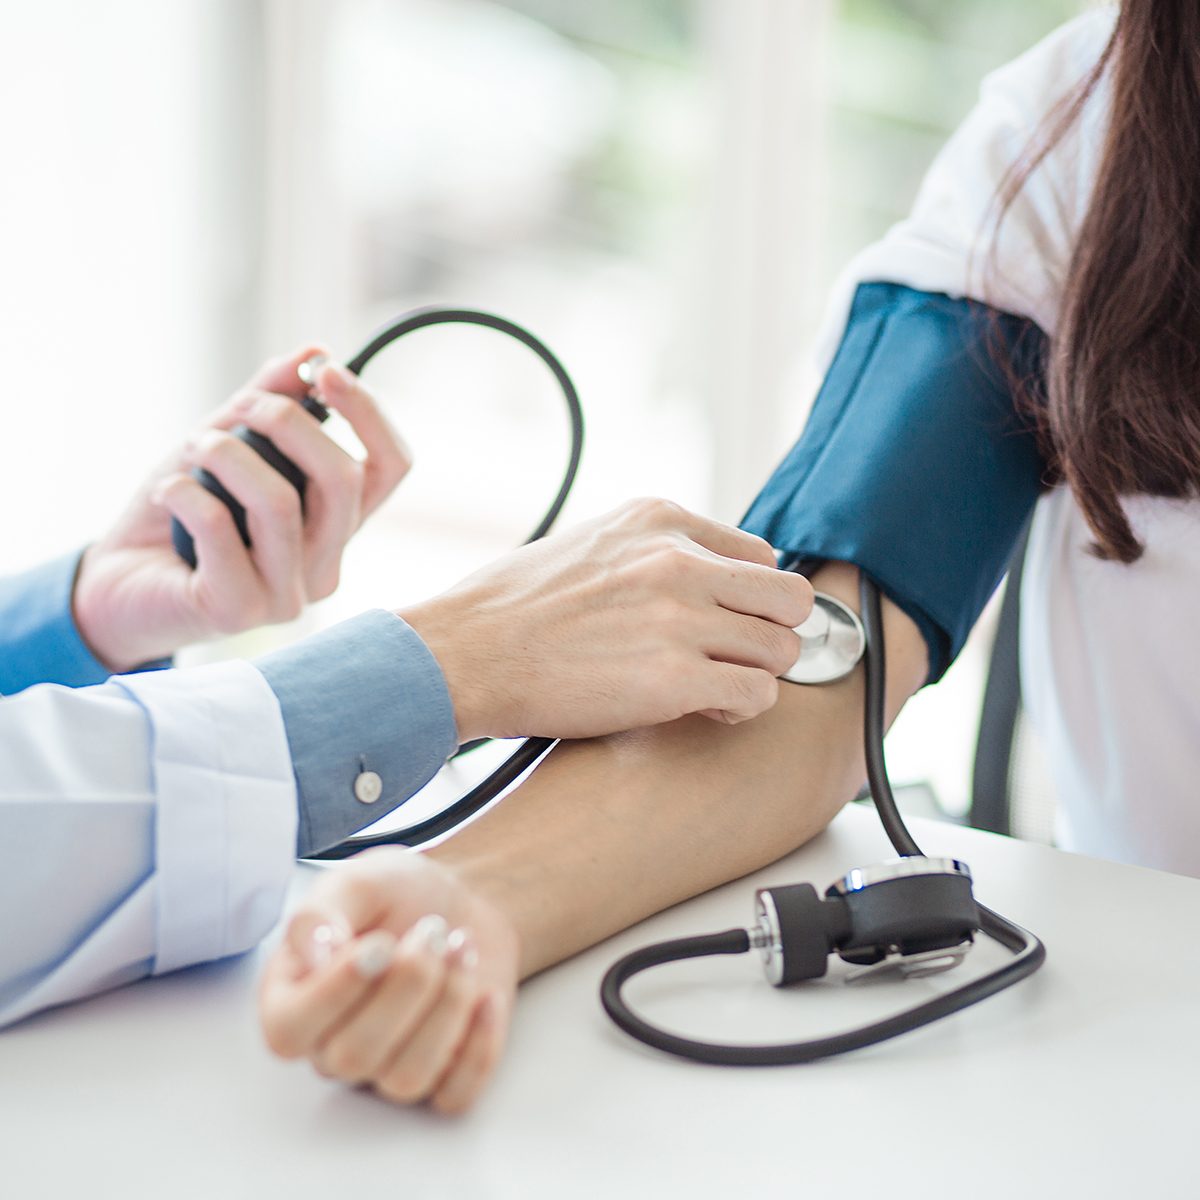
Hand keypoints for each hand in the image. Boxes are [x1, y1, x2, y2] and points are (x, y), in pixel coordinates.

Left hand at [73, 347, 410, 669]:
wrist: (118, 583)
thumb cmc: (178, 515)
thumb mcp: (226, 443)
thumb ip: (270, 402)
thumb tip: (313, 351)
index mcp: (336, 526)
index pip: (391, 468)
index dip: (369, 413)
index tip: (324, 371)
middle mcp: (324, 565)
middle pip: (345, 480)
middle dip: (289, 422)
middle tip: (242, 405)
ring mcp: (288, 596)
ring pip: (282, 505)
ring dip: (227, 454)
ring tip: (194, 446)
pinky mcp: (238, 610)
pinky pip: (220, 530)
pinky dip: (186, 492)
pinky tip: (167, 489)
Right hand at [259, 851, 517, 1114]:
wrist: (459, 901)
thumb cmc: (397, 894)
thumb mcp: (355, 882)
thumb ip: (320, 914)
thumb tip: (315, 954)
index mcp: (293, 998)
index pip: (288, 1031)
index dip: (334, 993)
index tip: (380, 943)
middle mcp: (332, 1045)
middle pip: (355, 1056)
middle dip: (407, 984)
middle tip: (433, 930)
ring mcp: (386, 1067)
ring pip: (407, 1078)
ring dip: (446, 1004)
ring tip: (462, 946)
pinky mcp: (441, 1077)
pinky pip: (454, 1095)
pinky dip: (479, 1045)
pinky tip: (486, 995)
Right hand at [399, 498, 813, 740]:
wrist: (463, 653)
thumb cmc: (511, 608)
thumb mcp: (589, 544)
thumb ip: (650, 552)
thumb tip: (699, 577)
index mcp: (658, 520)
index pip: (761, 554)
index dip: (748, 597)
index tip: (725, 621)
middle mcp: (679, 560)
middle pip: (788, 598)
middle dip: (770, 633)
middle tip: (736, 657)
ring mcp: (680, 617)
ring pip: (783, 648)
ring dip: (757, 674)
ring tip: (714, 687)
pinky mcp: (675, 678)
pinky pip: (759, 695)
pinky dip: (741, 708)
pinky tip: (705, 709)